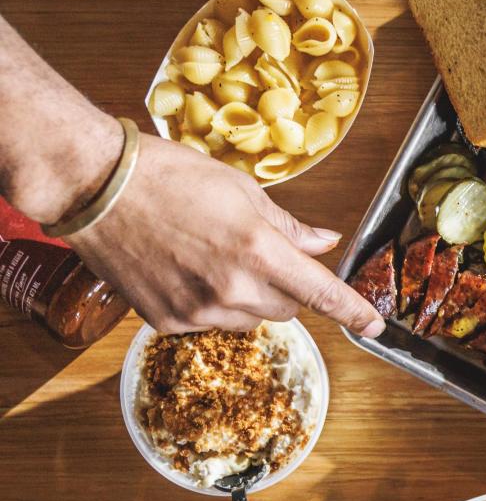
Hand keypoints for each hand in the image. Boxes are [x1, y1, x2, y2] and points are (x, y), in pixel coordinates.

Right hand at [66, 133, 382, 335]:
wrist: (94, 186)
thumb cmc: (169, 175)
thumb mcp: (241, 190)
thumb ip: (288, 226)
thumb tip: (324, 243)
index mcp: (258, 250)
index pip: (321, 293)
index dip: (353, 311)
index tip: (375, 325)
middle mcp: (232, 288)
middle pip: (288, 309)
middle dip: (285, 287)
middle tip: (255, 252)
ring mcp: (198, 310)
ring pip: (250, 319)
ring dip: (248, 298)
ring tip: (212, 257)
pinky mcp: (168, 322)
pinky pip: (211, 323)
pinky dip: (211, 303)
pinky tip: (185, 270)